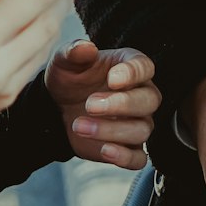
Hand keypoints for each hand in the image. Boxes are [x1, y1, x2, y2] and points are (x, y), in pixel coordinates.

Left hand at [46, 42, 159, 168]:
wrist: (56, 106)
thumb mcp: (65, 62)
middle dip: (121, 104)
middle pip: (150, 100)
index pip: (145, 67)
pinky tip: (104, 150)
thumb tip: (86, 47)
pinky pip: (138, 158)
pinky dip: (124, 157)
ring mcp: (136, 122)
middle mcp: (140, 94)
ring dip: (111, 130)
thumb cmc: (69, 78)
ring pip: (141, 130)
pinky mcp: (127, 147)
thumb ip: (74, 52)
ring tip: (79, 126)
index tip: (112, 79)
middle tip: (90, 105)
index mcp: (129, 67)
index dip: (133, 74)